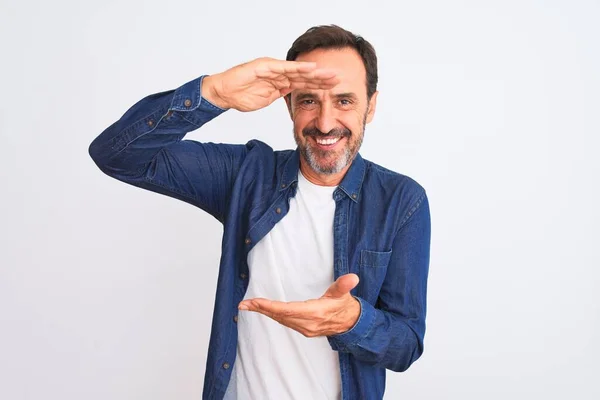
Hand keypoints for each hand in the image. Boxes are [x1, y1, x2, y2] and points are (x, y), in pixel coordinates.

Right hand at [202, 57, 338, 111]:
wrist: (224, 93)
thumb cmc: (240, 96)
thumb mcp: (266, 99)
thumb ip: (279, 95)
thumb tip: (290, 96)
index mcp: (280, 82)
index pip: (304, 83)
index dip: (319, 85)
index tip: (334, 89)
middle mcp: (279, 72)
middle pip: (305, 75)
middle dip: (322, 78)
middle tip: (340, 79)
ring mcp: (273, 68)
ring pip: (298, 70)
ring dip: (315, 72)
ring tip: (331, 74)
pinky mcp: (265, 66)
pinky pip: (285, 68)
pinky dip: (299, 68)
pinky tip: (312, 69)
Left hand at [238, 273, 360, 336]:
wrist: (351, 324)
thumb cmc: (345, 306)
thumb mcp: (344, 294)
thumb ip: (344, 285)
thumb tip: (352, 278)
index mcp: (316, 313)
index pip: (288, 310)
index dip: (270, 307)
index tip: (255, 302)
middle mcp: (308, 323)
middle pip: (280, 316)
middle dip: (261, 309)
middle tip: (244, 304)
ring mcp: (305, 328)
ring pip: (280, 320)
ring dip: (264, 312)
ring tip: (249, 305)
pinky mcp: (303, 329)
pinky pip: (284, 322)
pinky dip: (273, 315)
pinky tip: (264, 310)